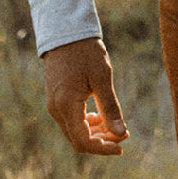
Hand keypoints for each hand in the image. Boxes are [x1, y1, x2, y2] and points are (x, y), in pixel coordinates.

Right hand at [42, 37, 128, 154]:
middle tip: (124, 134)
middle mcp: (56, 109)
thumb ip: (110, 107)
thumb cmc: (85, 51)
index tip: (122, 145)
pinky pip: (70, 120)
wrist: (65, 30)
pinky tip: (100, 115)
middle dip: (101, 141)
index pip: (83, 142)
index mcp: (66, 105)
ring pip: (74, 132)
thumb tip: (121, 133)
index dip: (103, 148)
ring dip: (95, 133)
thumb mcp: (102, 77)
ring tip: (115, 125)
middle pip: (78, 140)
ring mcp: (53, 105)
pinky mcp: (55, 99)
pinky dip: (86, 123)